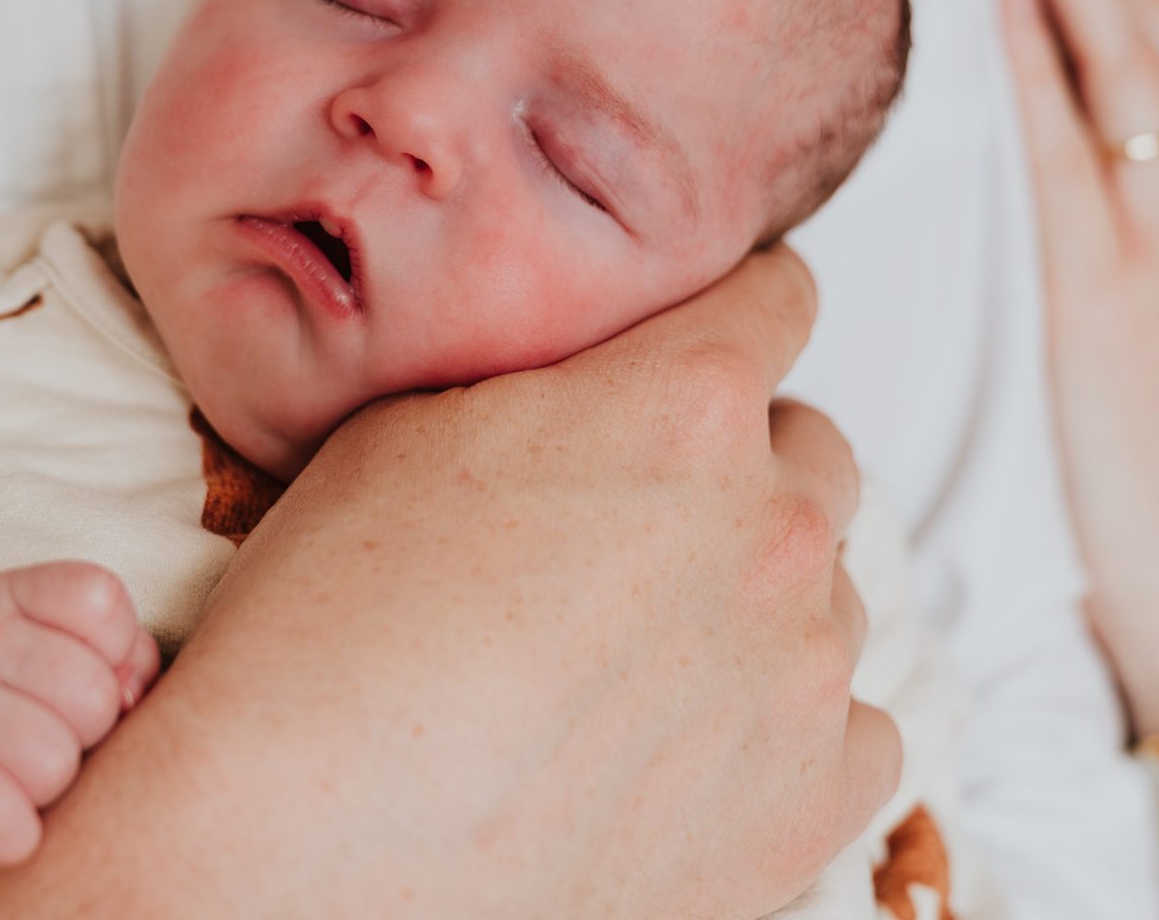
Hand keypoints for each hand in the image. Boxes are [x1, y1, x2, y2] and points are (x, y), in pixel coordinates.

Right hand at [0, 245, 898, 919]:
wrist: (302, 858)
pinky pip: (856, 728)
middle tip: (636, 520)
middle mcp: (774, 526)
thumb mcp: (406, 430)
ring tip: (636, 651)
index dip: (729, 312)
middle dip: (738, 466)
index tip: (701, 344)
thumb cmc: (329, 642)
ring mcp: (807, 669)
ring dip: (755, 599)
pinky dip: (788, 727)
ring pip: (828, 590)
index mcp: (686, 404)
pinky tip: (692, 739)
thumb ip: (549, 385)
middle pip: (811, 448)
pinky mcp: (815, 800)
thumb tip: (588, 389)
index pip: (780, 298)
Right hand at [0, 561, 160, 919]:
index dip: (114, 652)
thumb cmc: (0, 714)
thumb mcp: (58, 662)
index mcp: (7, 596)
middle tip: (40, 742)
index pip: (101, 600)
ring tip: (9, 779)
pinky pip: (3, 816)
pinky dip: (13, 836)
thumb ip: (122, 659)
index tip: (79, 680)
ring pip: (55, 763)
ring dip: (46, 791)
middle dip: (85, 736)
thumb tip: (134, 695)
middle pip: (94, 696)